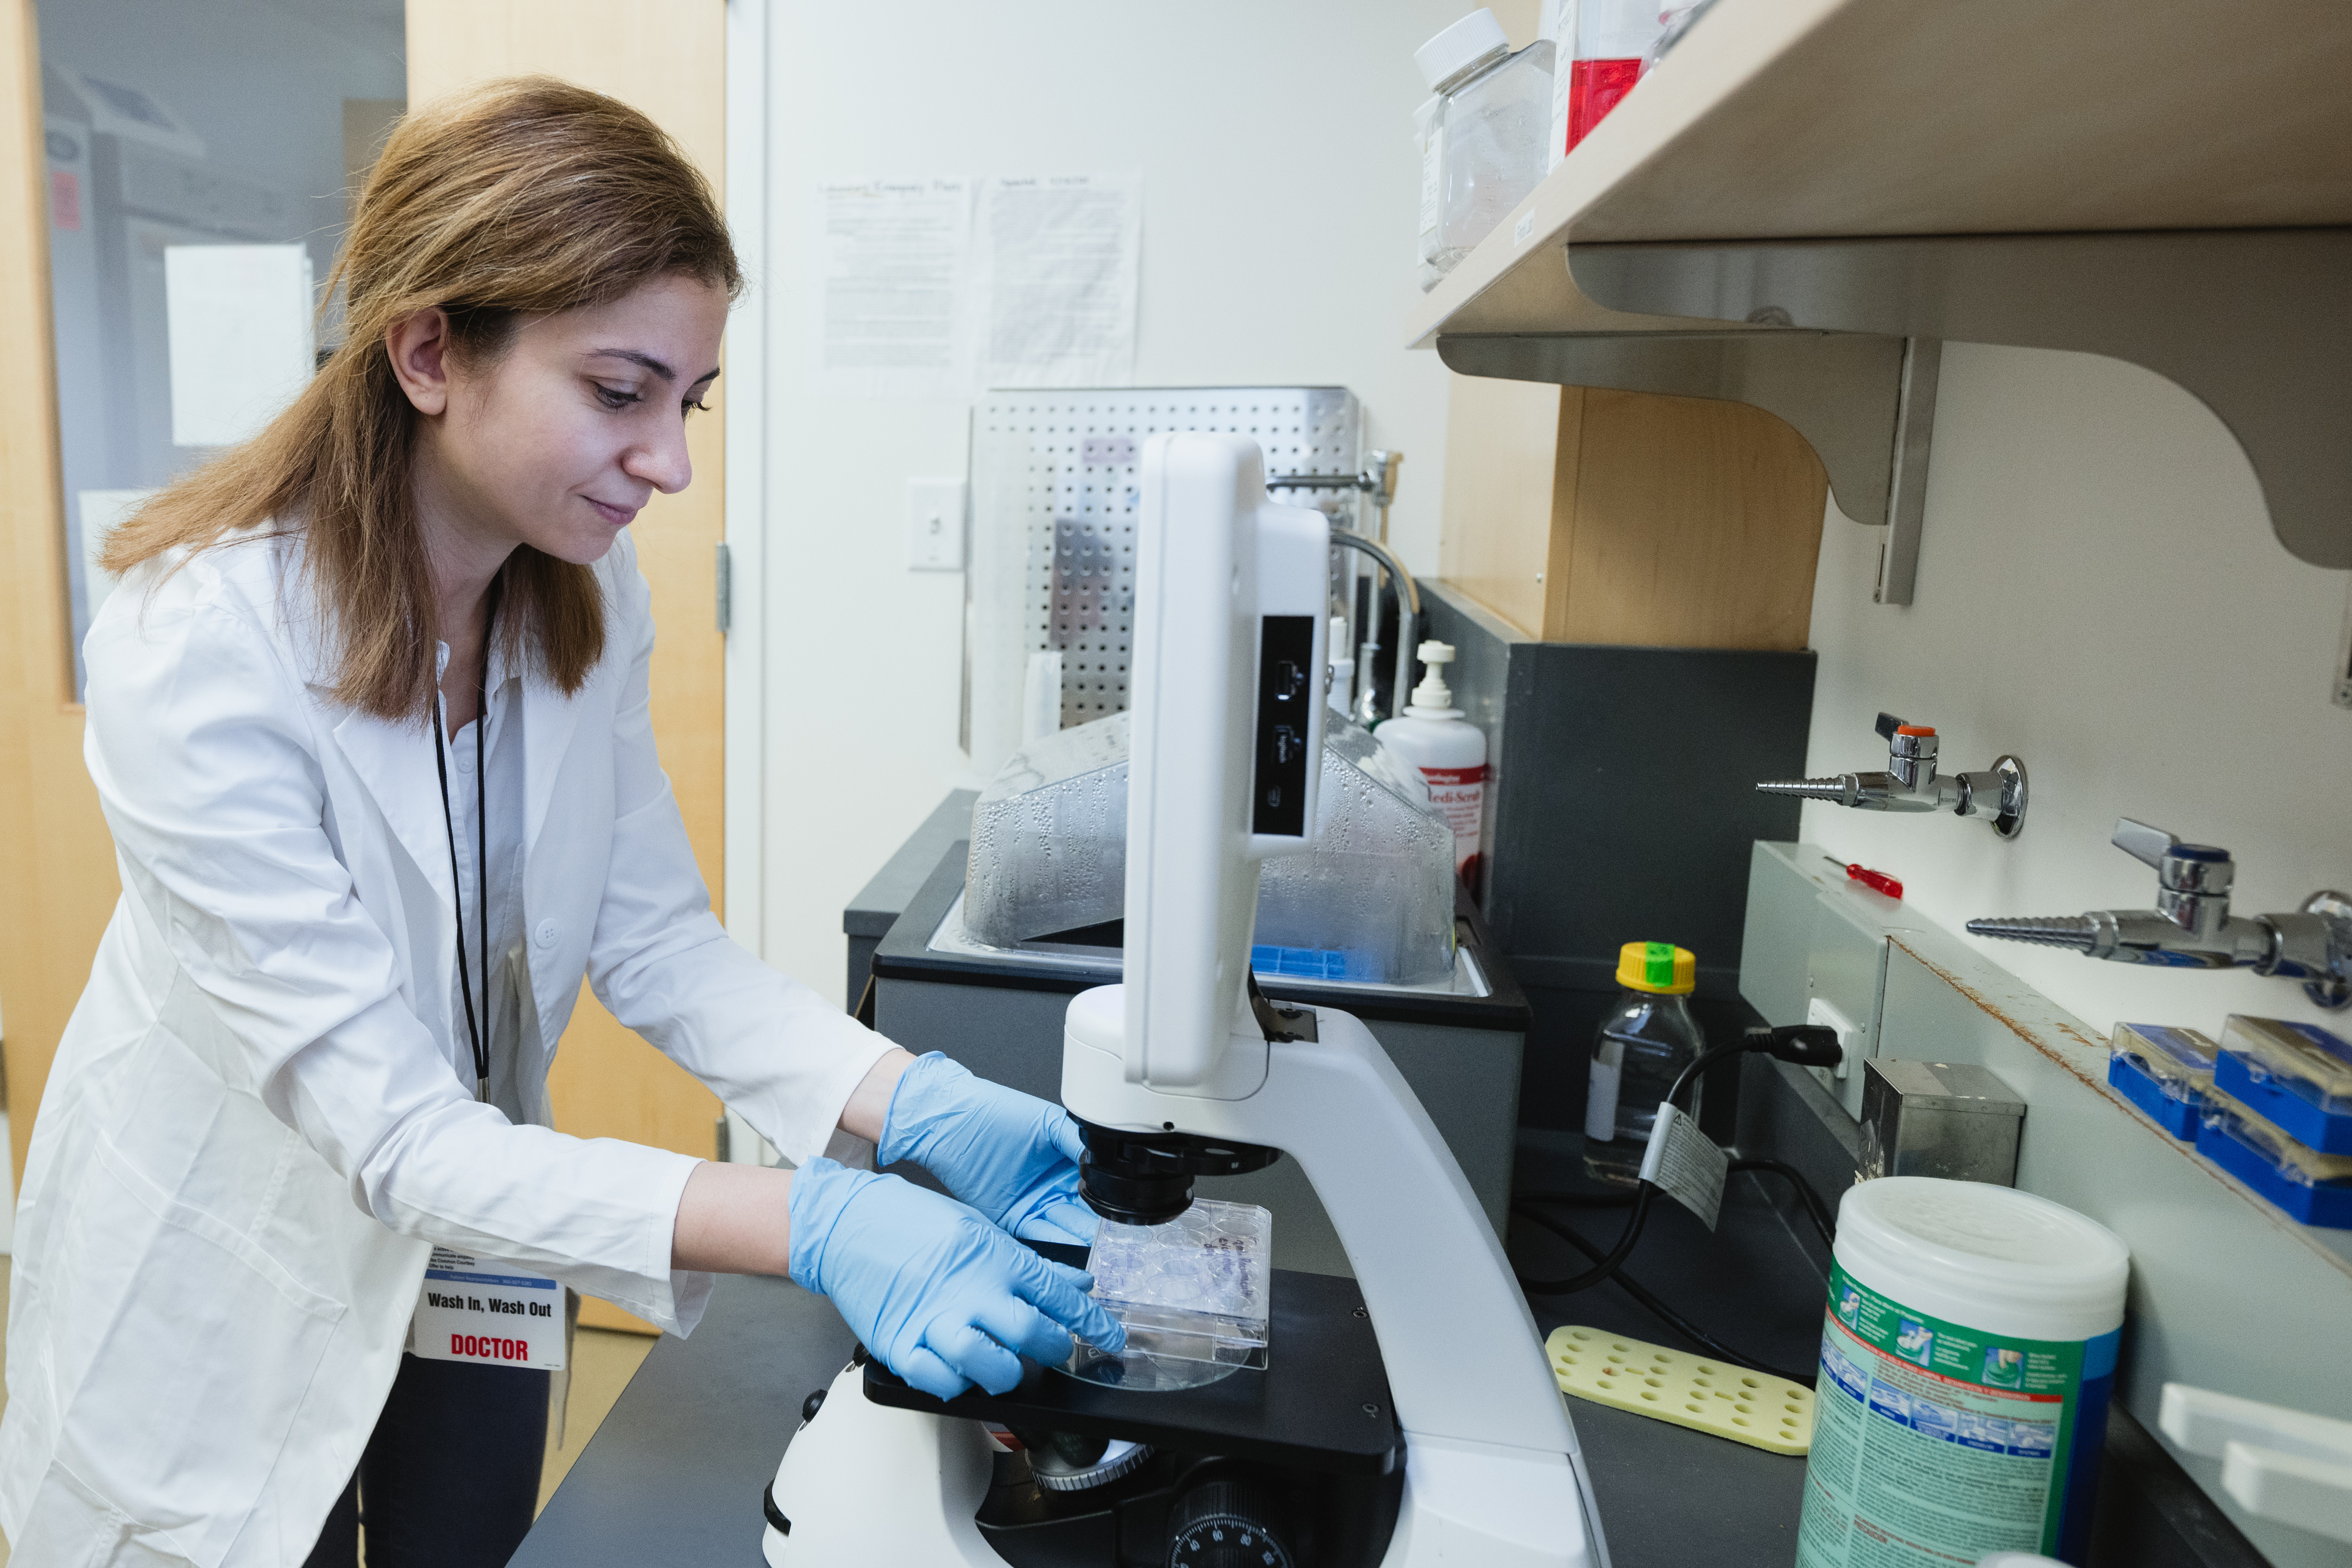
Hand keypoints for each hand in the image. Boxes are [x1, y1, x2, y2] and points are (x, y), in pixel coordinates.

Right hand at [787, 1157, 1123, 1399]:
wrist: (846, 1223)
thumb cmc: (910, 1221)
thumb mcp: (979, 1227)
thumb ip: (1026, 1261)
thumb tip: (1075, 1284)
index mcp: (992, 1257)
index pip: (1057, 1295)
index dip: (1091, 1321)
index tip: (1109, 1336)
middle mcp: (969, 1290)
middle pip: (1032, 1334)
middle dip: (1055, 1347)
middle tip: (1055, 1348)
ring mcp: (933, 1320)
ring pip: (989, 1365)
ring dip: (1007, 1373)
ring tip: (1007, 1366)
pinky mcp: (900, 1344)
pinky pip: (939, 1381)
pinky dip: (956, 1384)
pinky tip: (961, 1373)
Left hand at [879, 1052, 1098, 1245]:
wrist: (951, 1124)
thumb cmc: (995, 1112)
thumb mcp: (1047, 1122)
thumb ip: (1078, 1143)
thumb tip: (1107, 1161)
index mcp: (1065, 1163)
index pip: (1095, 1188)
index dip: (1109, 1203)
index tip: (1123, 1218)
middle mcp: (1051, 1188)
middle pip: (1082, 1215)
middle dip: (1097, 1230)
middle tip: (1115, 1243)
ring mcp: (1031, 1206)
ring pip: (1063, 1230)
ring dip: (1078, 1242)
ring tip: (1096, 1251)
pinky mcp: (1009, 1222)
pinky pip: (1036, 1239)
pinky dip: (1053, 1247)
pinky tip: (1068, 1253)